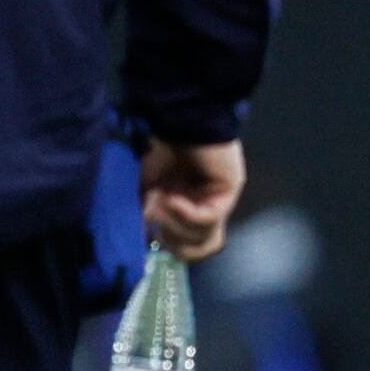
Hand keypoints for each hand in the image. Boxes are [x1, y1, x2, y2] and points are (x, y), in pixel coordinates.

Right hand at [141, 137, 245, 262]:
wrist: (179, 123)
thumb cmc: (161, 151)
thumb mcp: (145, 187)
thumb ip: (146, 212)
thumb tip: (141, 238)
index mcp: (191, 209)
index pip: (193, 245)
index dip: (173, 247)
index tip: (154, 237)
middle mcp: (207, 208)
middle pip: (202, 247)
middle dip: (176, 240)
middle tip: (159, 225)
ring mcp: (219, 202)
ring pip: (205, 236)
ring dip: (177, 224)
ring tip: (162, 202)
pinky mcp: (228, 194)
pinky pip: (208, 217)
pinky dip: (186, 213)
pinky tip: (172, 199)